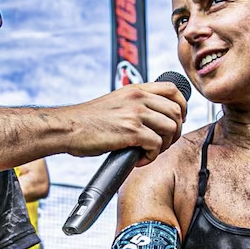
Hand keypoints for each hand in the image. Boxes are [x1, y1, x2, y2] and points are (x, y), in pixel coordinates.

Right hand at [63, 81, 187, 163]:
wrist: (67, 127)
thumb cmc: (87, 121)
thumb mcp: (115, 103)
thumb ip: (134, 105)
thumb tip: (152, 120)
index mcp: (135, 89)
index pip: (173, 89)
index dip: (182, 106)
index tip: (177, 120)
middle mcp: (138, 98)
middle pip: (176, 111)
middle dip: (175, 132)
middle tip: (161, 145)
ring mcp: (136, 113)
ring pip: (170, 128)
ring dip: (164, 146)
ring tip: (148, 153)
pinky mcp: (131, 131)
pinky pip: (156, 145)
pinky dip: (151, 157)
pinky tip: (137, 159)